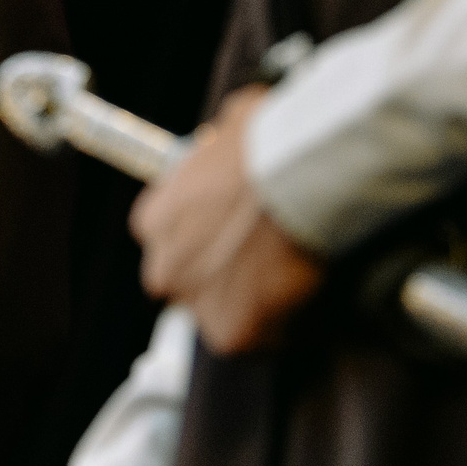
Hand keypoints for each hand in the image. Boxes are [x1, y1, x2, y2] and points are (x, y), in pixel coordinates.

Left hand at [129, 85, 322, 352]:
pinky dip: (290, 330)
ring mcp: (196, 304)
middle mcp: (163, 267)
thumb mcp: (234, 124)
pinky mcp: (233, 333)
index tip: (238, 238)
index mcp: (154, 219)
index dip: (209, 241)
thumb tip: (241, 129)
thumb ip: (225, 143)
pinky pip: (264, 341)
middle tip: (271, 266)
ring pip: (226, 317)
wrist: (296, 177)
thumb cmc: (268, 142)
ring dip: (259, 309)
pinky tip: (312, 306)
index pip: (173, 241)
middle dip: (227, 280)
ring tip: (299, 287)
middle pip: (192, 286)